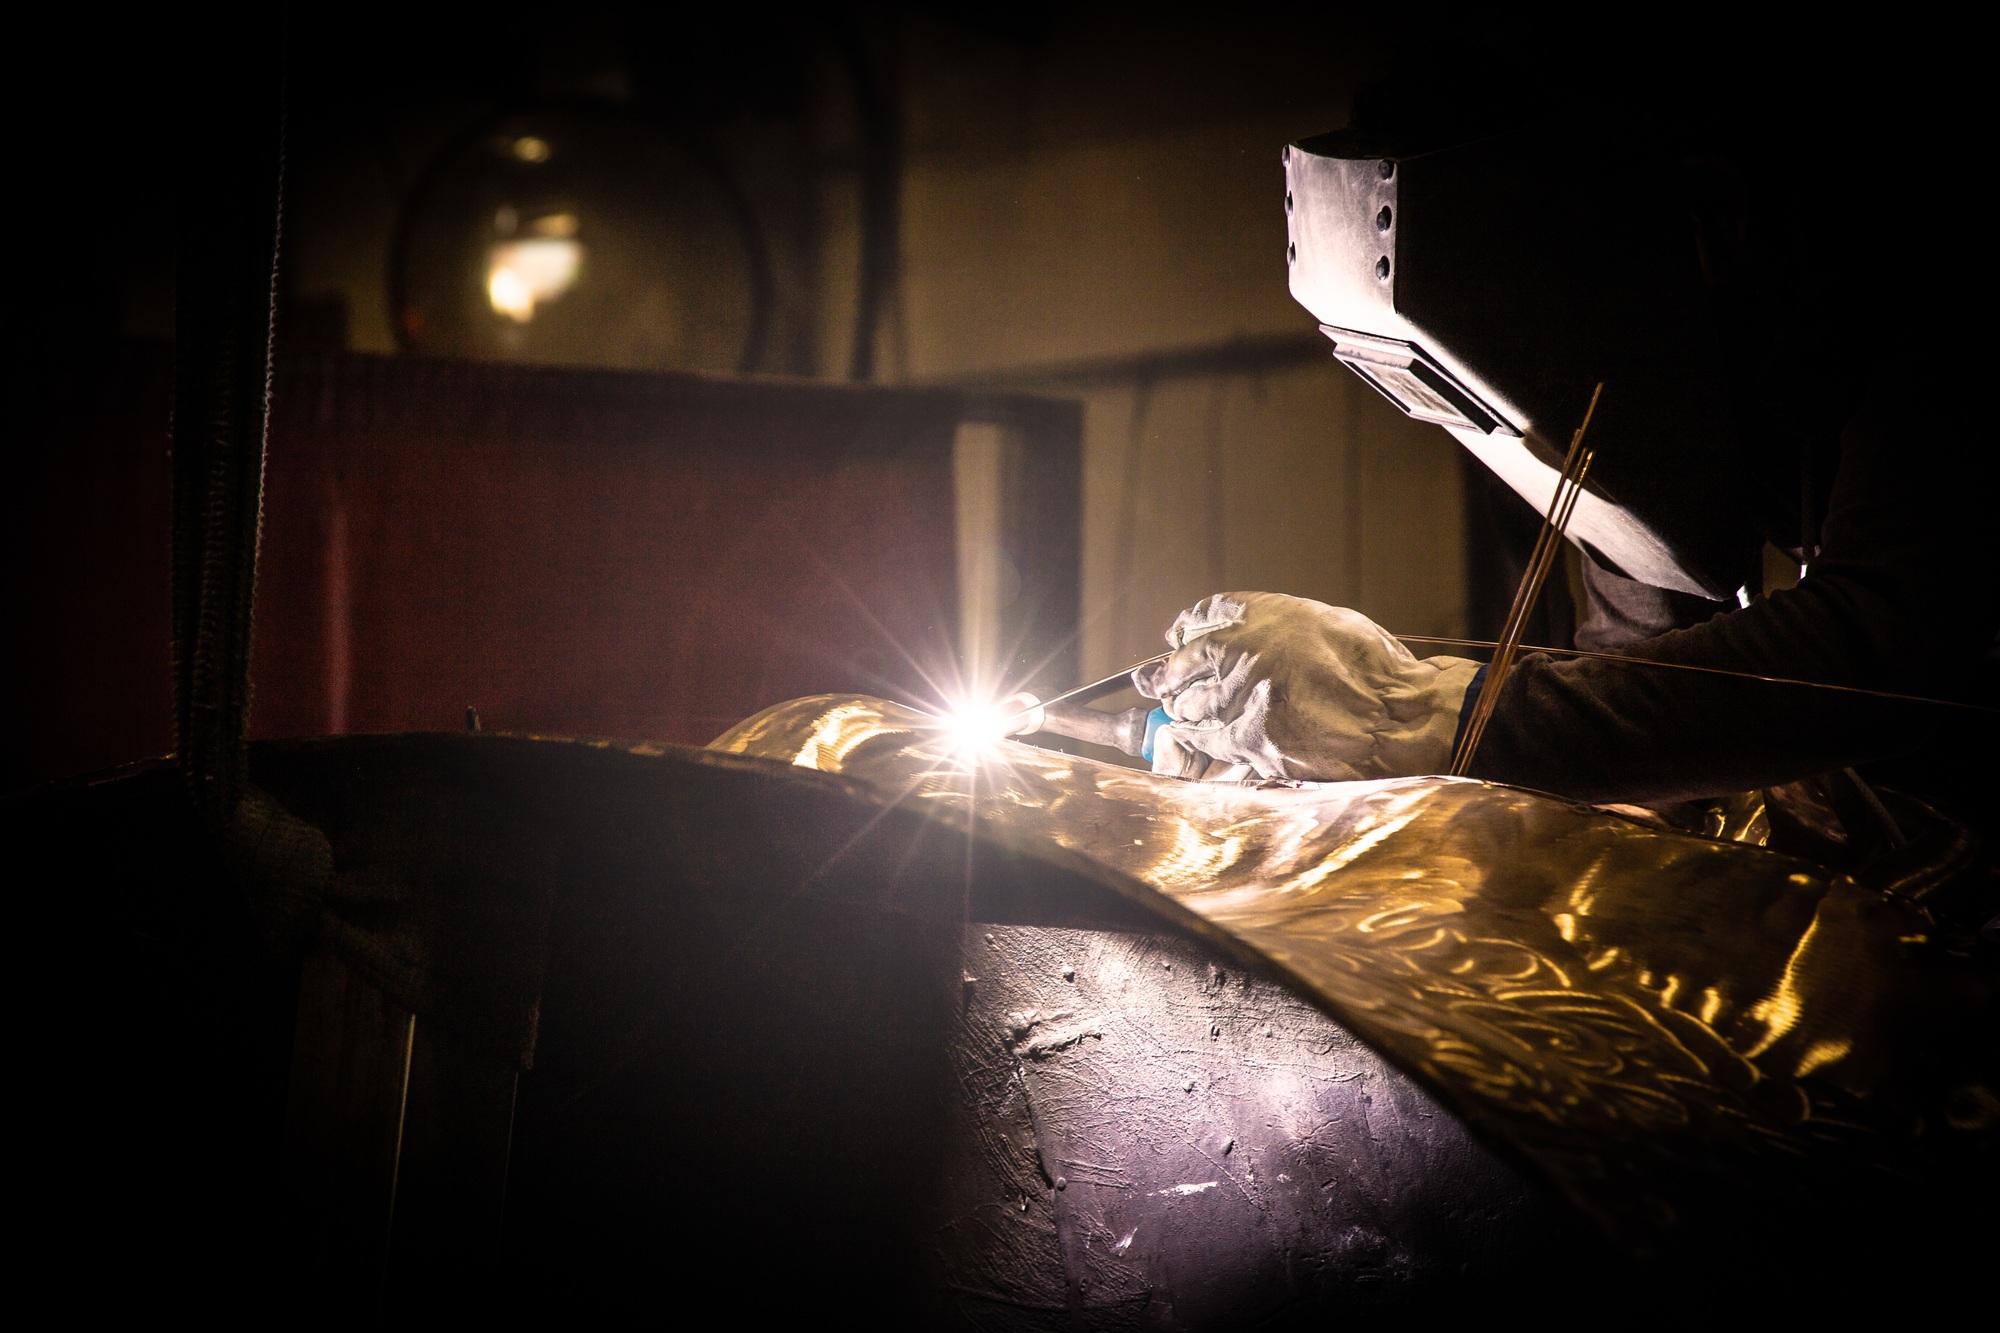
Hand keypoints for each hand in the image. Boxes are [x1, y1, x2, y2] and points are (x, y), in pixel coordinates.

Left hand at [1131, 592, 1480, 781]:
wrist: (1402, 719)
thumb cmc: (1372, 669)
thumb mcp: (1320, 621)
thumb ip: (1270, 622)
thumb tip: (1224, 628)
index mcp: (1262, 616)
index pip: (1200, 618)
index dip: (1184, 632)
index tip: (1176, 642)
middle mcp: (1244, 653)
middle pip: (1182, 665)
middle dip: (1170, 676)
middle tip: (1161, 684)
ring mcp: (1243, 699)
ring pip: (1189, 706)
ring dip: (1183, 710)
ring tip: (1183, 712)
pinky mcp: (1250, 742)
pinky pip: (1205, 740)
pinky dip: (1196, 739)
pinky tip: (1195, 738)